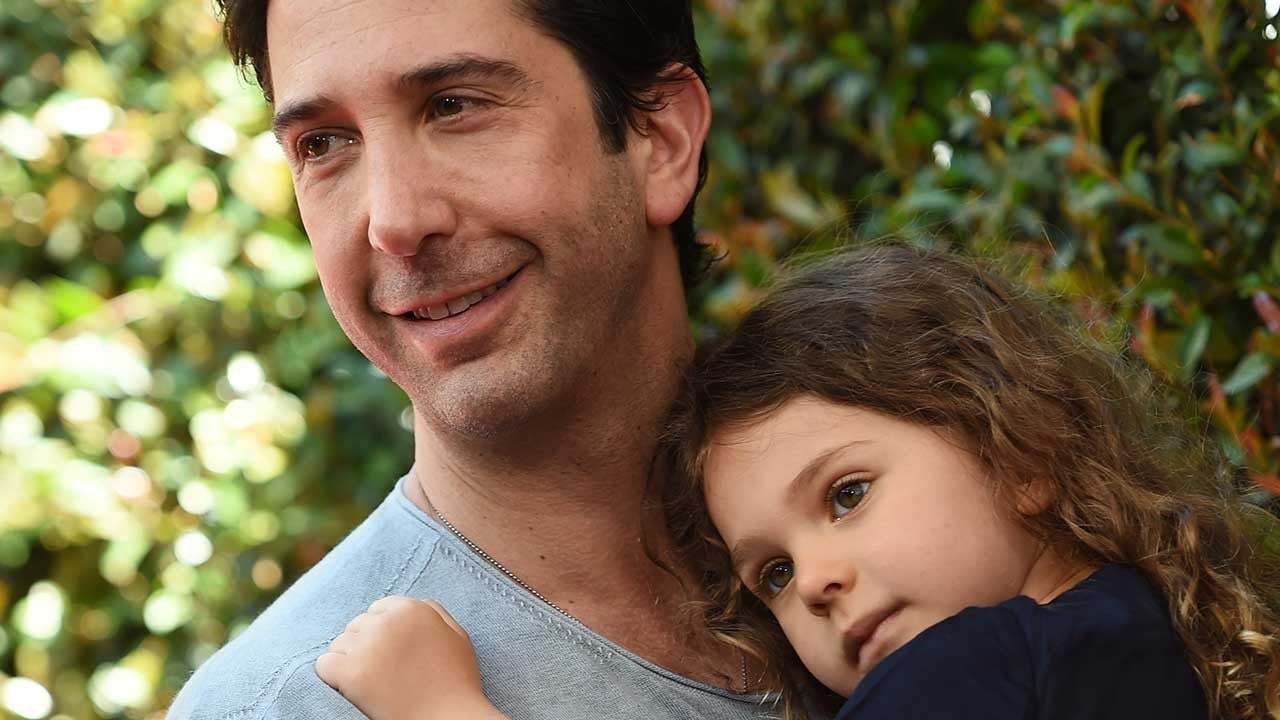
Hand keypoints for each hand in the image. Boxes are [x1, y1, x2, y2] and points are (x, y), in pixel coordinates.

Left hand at [316, 596, 505, 719]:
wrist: (449, 718)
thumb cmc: (456, 681)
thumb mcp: (456, 635)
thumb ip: (432, 612)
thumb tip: (409, 603)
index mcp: (412, 608)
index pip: (377, 609)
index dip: (383, 633)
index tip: (391, 653)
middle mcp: (386, 622)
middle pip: (357, 625)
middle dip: (366, 645)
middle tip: (384, 671)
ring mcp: (367, 647)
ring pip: (339, 644)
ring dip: (350, 661)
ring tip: (373, 681)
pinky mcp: (351, 673)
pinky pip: (324, 665)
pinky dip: (333, 676)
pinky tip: (353, 688)